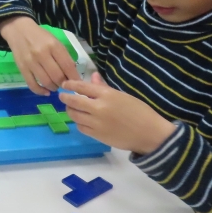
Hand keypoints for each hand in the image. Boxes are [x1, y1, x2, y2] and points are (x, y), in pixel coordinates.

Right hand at [0, 16, 79, 95]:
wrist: (18, 30)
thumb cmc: (40, 36)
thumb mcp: (55, 41)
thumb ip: (63, 56)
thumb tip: (71, 75)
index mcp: (53, 46)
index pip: (68, 66)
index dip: (74, 78)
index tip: (77, 83)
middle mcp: (42, 54)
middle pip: (57, 76)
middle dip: (64, 84)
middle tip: (65, 85)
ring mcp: (31, 62)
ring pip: (46, 82)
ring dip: (54, 88)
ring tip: (55, 86)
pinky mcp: (22, 68)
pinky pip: (32, 84)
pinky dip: (40, 91)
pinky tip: (46, 92)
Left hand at [59, 73, 176, 154]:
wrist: (149, 133)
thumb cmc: (139, 111)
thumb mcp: (122, 95)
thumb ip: (104, 87)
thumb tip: (92, 77)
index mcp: (107, 95)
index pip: (82, 87)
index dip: (70, 85)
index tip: (65, 84)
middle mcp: (99, 108)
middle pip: (74, 101)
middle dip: (65, 98)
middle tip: (62, 96)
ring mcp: (96, 123)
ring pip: (75, 115)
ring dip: (70, 111)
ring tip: (71, 108)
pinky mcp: (97, 136)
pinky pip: (81, 128)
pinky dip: (79, 123)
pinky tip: (81, 120)